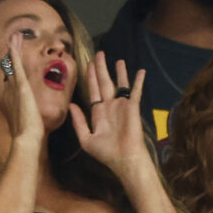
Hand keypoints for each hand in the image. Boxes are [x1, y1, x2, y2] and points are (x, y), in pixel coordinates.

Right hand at [0, 32, 50, 141]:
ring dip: (13, 49)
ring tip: (15, 36)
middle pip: (10, 69)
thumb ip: (29, 114)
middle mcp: (10, 91)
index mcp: (13, 99)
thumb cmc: (29, 135)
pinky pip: (16, 64)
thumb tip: (32, 113)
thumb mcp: (28, 120)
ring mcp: (14, 87)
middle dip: (11, 55)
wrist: (26, 138)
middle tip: (12, 41)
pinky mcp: (21, 85)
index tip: (13, 61)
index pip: (12, 80)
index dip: (12, 69)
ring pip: (12, 63)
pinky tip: (15, 41)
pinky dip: (15, 52)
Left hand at [70, 51, 149, 178]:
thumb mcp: (86, 138)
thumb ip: (78, 122)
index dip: (90, 77)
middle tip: (99, 53)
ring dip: (119, 72)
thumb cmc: (105, 152)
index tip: (87, 63)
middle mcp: (109, 106)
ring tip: (118, 59)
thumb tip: (71, 105)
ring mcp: (122, 106)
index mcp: (98, 112)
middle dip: (101, 68)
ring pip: (119, 84)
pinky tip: (140, 71)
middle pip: (104, 82)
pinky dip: (138, 81)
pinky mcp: (132, 107)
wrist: (123, 159)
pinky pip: (135, 91)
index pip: (93, 90)